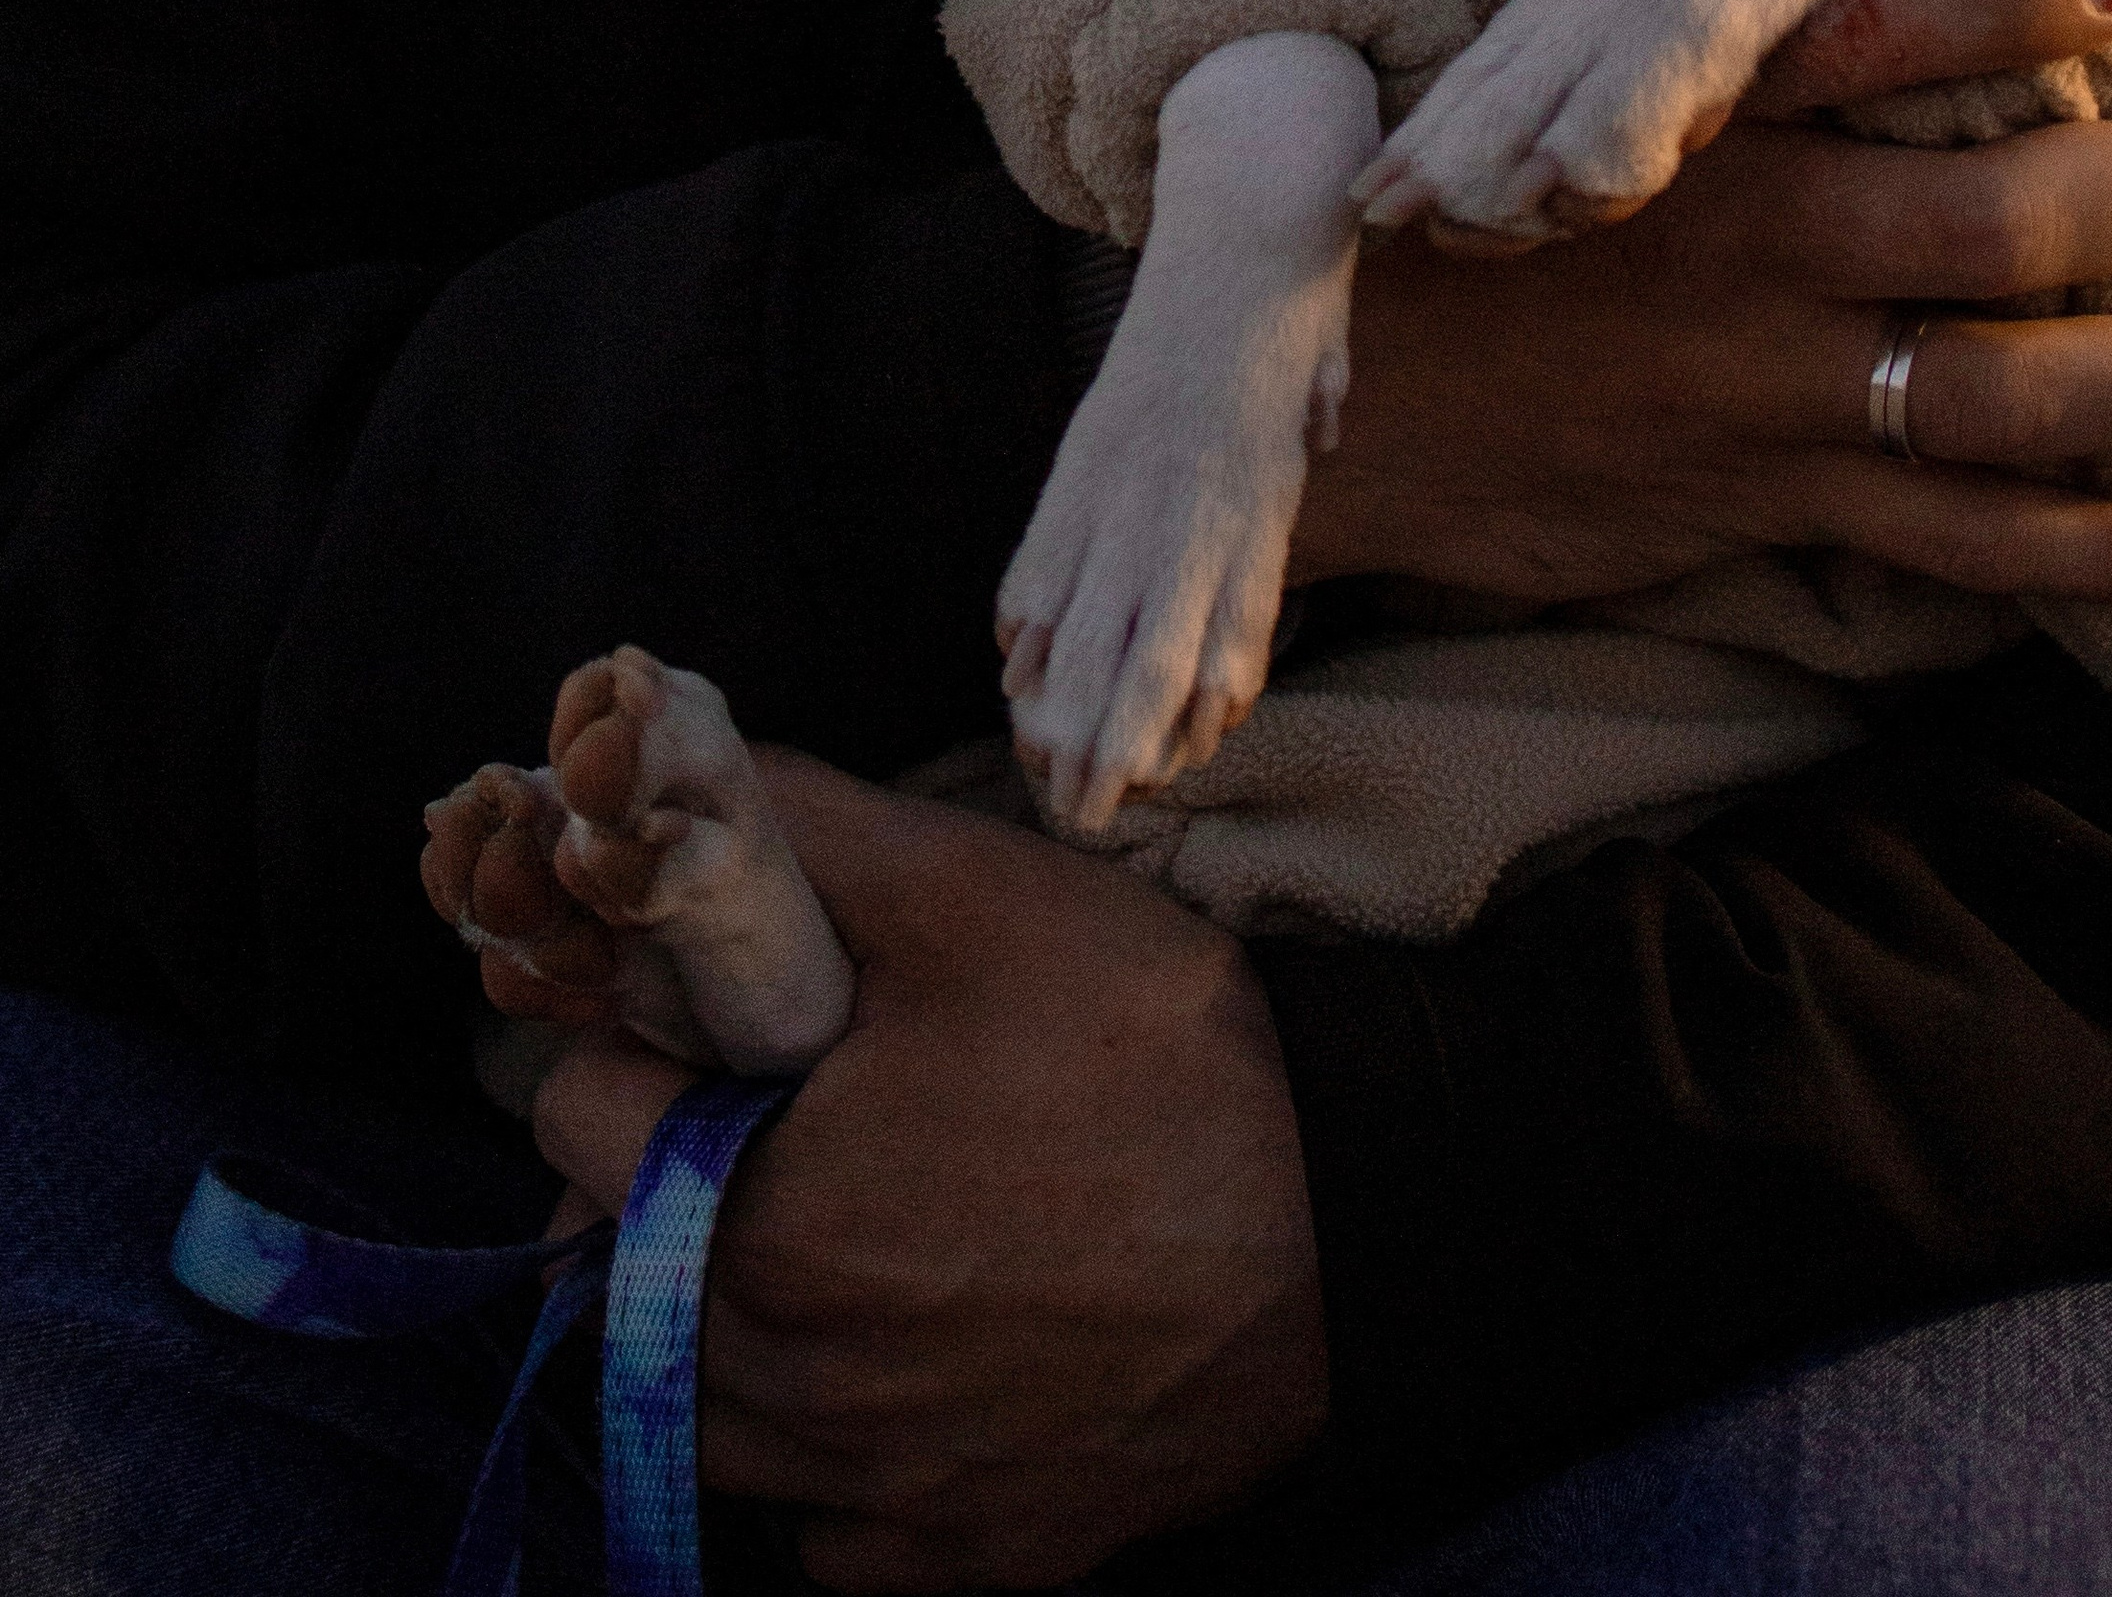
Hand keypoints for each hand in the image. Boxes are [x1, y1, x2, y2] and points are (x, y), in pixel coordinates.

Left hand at [532, 752, 1324, 1589]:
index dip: (626, 1045)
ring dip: (723, 1332)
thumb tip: (673, 779)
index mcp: (758, 1219)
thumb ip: (807, 831)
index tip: (699, 1022)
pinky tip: (909, 1362)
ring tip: (831, 1231)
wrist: (1349, 1229)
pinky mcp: (970, 1554)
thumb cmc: (1158, 1054)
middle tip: (764, 1117)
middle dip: (660, 1188)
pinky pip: (831, 1535)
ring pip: (707, 1423)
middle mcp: (790, 1386)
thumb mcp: (979, 892)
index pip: (574, 1122)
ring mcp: (878, 1492)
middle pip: (618, 1284)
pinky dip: (837, 1461)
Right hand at [1292, 0, 2111, 608]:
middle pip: (2001, 224)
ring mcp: (1764, 391)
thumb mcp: (1535, 57)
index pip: (1869, 33)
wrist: (1317, 401)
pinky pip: (1974, 543)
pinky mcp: (1769, 501)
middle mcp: (1744, 251)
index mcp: (1692, 118)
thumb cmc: (1455, 207)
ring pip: (2018, 395)